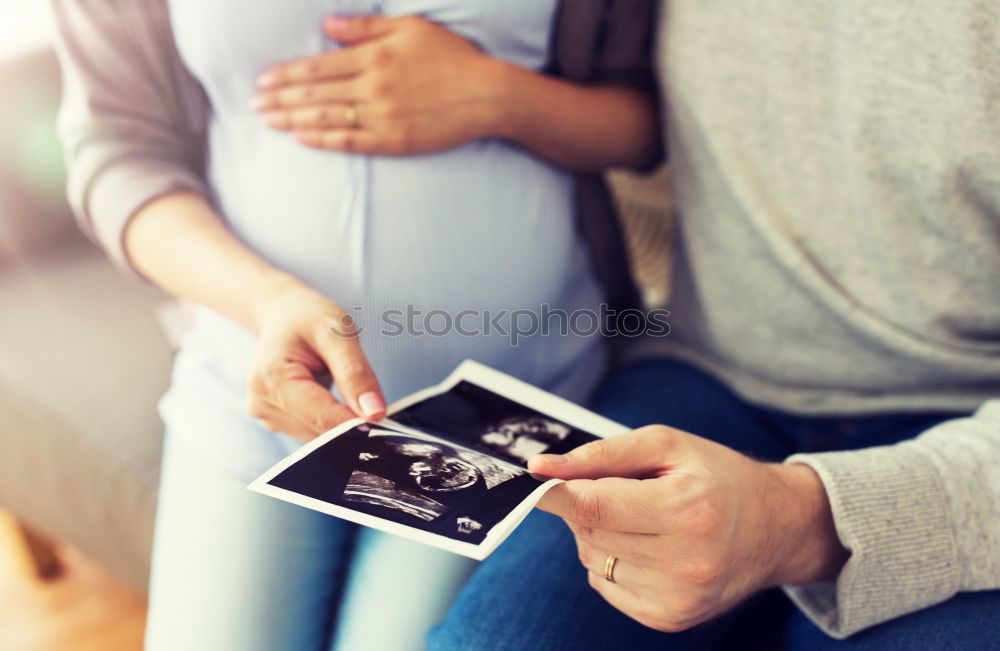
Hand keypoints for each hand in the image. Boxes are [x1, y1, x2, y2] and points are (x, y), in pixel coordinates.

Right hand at [245, 276, 385, 439]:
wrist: (283, 315)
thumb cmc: (308, 317)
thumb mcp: (338, 333)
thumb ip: (356, 373)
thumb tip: (375, 413)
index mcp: (272, 379)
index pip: (322, 418)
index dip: (358, 425)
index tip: (386, 422)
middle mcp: (263, 403)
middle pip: (321, 431)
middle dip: (352, 423)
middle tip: (374, 402)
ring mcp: (267, 416)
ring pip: (320, 437)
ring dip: (343, 423)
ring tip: (351, 392)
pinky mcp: (277, 422)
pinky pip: (315, 432)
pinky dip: (333, 422)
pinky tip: (338, 400)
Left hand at [251, 15, 505, 154]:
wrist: (486, 95)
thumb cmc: (451, 58)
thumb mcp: (410, 28)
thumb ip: (366, 28)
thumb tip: (327, 27)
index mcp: (374, 58)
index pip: (318, 68)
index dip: (286, 75)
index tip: (263, 81)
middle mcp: (373, 88)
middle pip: (315, 95)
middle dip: (280, 100)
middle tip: (253, 105)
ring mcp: (383, 117)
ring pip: (326, 120)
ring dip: (293, 121)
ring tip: (268, 122)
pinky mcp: (394, 140)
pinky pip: (351, 141)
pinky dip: (323, 140)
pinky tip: (302, 138)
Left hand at [530, 427, 847, 631]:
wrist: (777, 528)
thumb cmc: (717, 476)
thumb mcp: (667, 445)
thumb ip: (601, 455)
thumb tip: (541, 469)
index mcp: (686, 510)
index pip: (593, 507)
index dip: (556, 494)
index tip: (536, 480)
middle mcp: (684, 562)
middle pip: (589, 533)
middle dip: (588, 506)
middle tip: (621, 489)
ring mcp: (677, 598)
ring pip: (592, 561)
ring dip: (600, 536)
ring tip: (643, 518)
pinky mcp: (670, 619)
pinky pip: (605, 586)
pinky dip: (613, 562)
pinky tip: (648, 546)